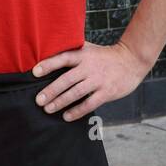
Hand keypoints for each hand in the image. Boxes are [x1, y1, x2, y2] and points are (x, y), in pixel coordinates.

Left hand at [32, 39, 148, 119]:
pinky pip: (89, 104)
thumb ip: (72, 51)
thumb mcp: (89, 48)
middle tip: (38, 100)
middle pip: (66, 79)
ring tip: (48, 109)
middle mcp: (89, 67)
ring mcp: (98, 80)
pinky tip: (66, 116)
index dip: (48, 64)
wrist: (131, 60)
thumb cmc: (105, 55)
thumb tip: (48, 54)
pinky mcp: (107, 92)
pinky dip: (77, 111)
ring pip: (76, 93)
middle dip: (51, 91)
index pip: (63, 58)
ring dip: (60, 102)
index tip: (34, 72)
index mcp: (83, 54)